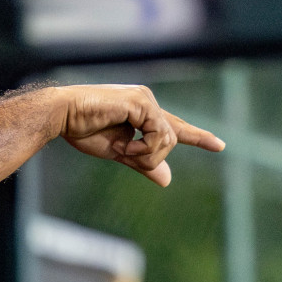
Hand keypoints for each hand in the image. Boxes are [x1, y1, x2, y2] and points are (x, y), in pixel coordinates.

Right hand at [53, 84, 223, 185]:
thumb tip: (168, 180)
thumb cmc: (82, 130)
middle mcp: (148, 102)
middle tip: (123, 153)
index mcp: (142, 113)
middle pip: (171, 140)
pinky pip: (159, 135)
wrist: (62, 116)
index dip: (197, 136)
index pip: (174, 127)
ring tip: (120, 149)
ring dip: (144, 154)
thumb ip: (143, 163)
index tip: (219, 145)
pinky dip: (142, 148)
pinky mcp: (142, 102)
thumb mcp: (118, 153)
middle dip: (149, 157)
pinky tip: (122, 145)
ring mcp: (146, 100)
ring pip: (167, 140)